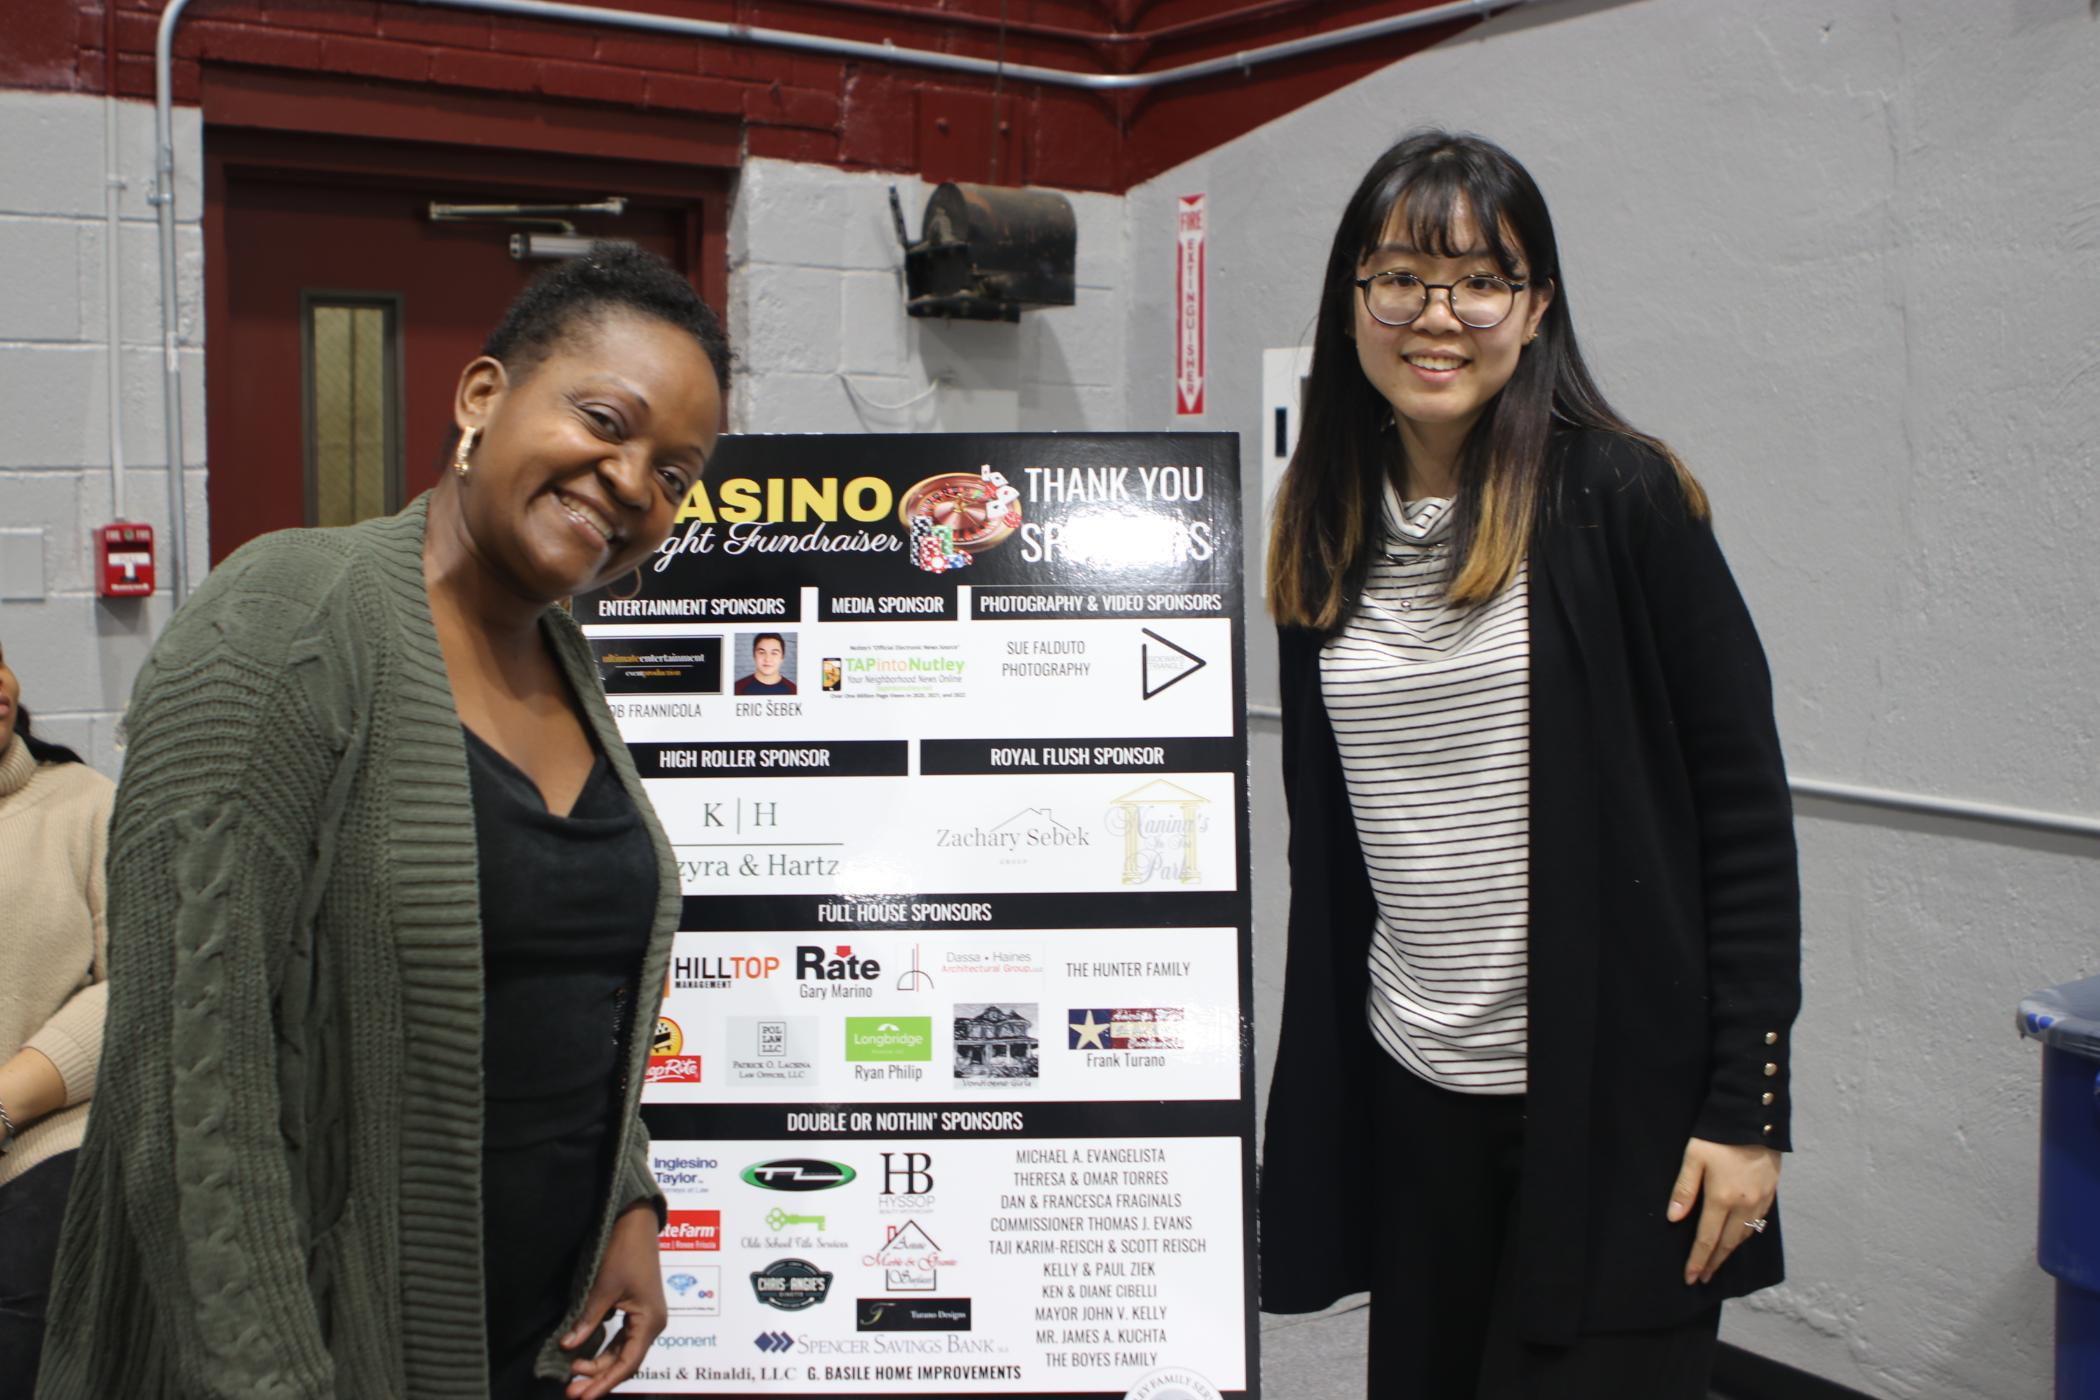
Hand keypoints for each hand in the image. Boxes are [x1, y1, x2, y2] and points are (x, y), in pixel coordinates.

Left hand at [562, 1202, 666, 1398]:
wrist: (636, 1221)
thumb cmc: (625, 1250)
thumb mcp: (603, 1287)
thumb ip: (588, 1319)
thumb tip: (568, 1347)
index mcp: (650, 1320)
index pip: (628, 1364)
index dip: (604, 1383)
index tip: (582, 1397)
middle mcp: (652, 1323)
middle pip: (625, 1361)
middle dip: (597, 1377)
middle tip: (570, 1391)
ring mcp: (645, 1317)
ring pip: (622, 1351)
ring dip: (599, 1364)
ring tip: (573, 1375)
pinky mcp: (637, 1309)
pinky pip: (621, 1338)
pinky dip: (603, 1348)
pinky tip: (583, 1355)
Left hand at [1667, 1137, 1779, 1285]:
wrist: (1755, 1118)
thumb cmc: (1718, 1136)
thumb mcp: (1693, 1158)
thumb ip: (1684, 1189)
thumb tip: (1673, 1219)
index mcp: (1722, 1199)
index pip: (1708, 1239)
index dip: (1698, 1260)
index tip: (1691, 1278)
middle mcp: (1744, 1205)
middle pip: (1728, 1243)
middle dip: (1714, 1262)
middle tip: (1703, 1277)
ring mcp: (1760, 1201)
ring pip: (1744, 1235)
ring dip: (1730, 1251)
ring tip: (1717, 1261)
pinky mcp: (1771, 1193)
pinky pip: (1757, 1223)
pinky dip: (1745, 1235)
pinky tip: (1738, 1237)